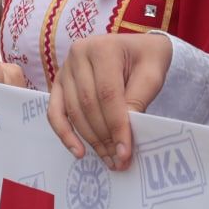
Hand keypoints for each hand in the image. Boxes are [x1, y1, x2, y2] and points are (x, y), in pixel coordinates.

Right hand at [47, 33, 171, 171]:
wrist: (137, 49)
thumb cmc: (147, 59)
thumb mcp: (152, 75)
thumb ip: (138, 100)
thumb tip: (122, 136)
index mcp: (103, 48)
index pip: (108, 93)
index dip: (116, 125)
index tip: (125, 152)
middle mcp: (78, 54)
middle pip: (88, 104)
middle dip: (104, 137)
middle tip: (119, 161)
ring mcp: (65, 68)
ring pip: (74, 111)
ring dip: (90, 139)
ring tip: (108, 159)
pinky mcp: (59, 82)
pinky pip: (56, 112)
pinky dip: (64, 134)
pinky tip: (79, 151)